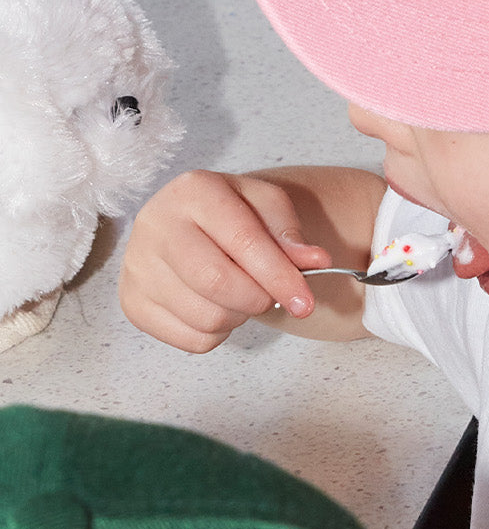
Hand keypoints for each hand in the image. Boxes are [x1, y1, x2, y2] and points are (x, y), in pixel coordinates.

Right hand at [119, 169, 331, 353]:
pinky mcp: (132, 302)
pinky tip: (218, 307)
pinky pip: (190, 339)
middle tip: (271, 296)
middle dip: (258, 298)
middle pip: (217, 282)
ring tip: (242, 295)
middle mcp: (155, 223)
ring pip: (205, 316)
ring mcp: (136, 265)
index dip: (279, 276)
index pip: (242, 240)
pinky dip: (218, 333)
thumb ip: (291, 235)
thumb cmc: (234, 214)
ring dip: (240, 316)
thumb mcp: (267, 208)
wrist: (192, 223)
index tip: (306, 301)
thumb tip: (316, 261)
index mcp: (193, 190)